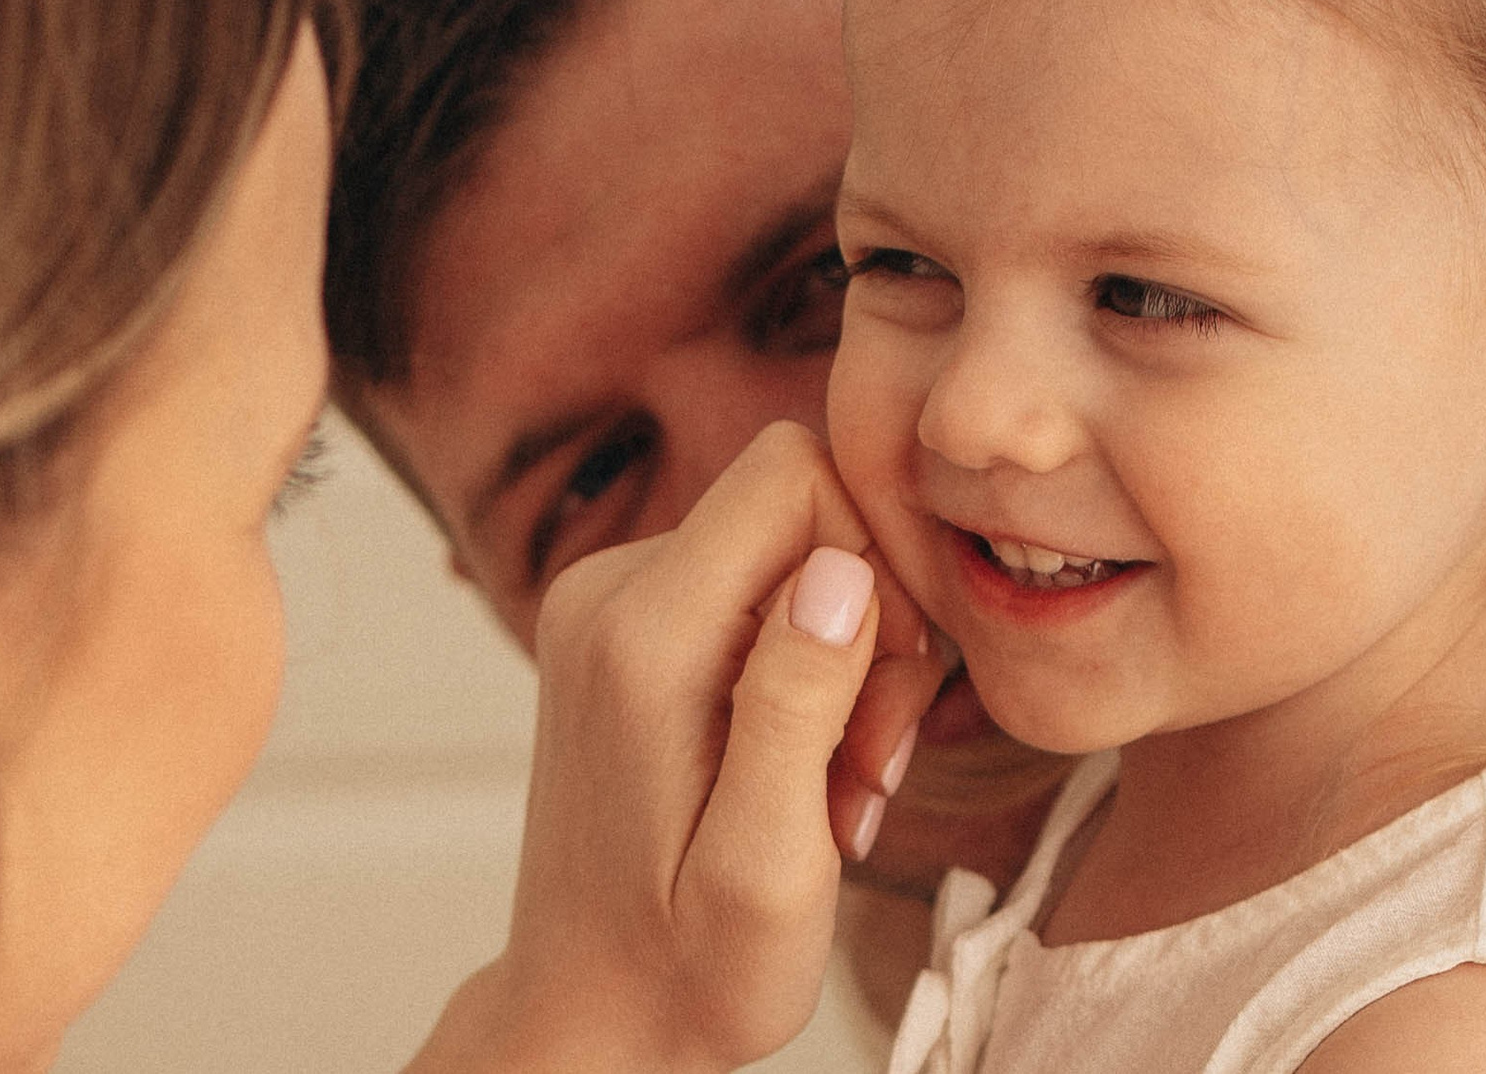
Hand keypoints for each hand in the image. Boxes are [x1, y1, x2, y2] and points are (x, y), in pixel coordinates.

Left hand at [407, 422, 935, 1073]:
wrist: (593, 1014)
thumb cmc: (688, 970)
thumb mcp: (767, 868)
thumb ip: (796, 709)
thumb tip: (839, 571)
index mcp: (641, 637)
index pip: (793, 471)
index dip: (876, 556)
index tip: (892, 686)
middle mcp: (609, 592)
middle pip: (801, 508)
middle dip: (871, 630)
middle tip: (866, 768)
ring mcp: (612, 602)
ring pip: (791, 552)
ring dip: (845, 668)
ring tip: (833, 793)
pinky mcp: (630, 623)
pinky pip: (756, 588)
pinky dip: (803, 673)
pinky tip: (800, 774)